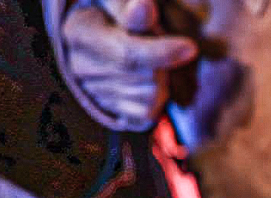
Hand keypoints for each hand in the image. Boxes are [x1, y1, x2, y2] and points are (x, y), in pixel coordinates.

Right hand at [62, 0, 197, 126]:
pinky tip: (149, 80)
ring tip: (154, 62)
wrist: (100, 34)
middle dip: (164, 63)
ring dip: (163, 80)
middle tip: (162, 45)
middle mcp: (80, 66)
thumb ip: (128, 6)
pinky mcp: (110, 110)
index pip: (127, 54)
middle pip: (145, 77)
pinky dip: (158, 99)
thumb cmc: (114, 12)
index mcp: (80, 32)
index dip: (161, 53)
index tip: (190, 48)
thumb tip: (144, 9)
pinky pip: (148, 113)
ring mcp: (94, 92)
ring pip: (151, 96)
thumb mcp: (117, 1)